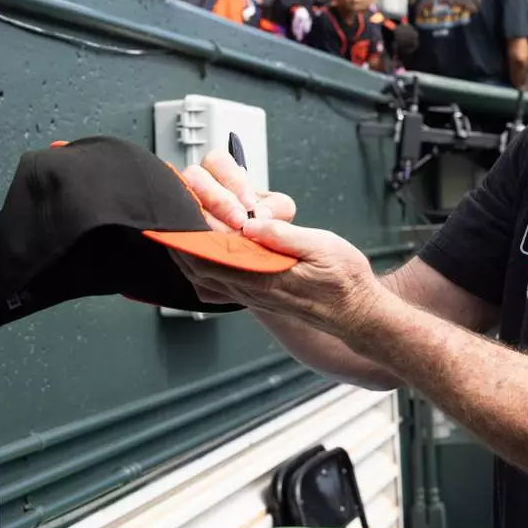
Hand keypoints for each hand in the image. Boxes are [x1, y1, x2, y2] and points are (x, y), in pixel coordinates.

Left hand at [174, 151, 385, 338]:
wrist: (358, 313)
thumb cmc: (345, 281)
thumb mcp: (323, 247)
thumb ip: (285, 236)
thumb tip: (252, 224)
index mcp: (263, 278)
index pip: (212, 257)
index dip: (189, 236)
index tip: (179, 213)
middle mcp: (251, 290)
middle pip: (198, 269)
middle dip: (179, 243)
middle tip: (169, 218)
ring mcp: (253, 296)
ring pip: (204, 279)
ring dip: (186, 256)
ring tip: (178, 232)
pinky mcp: (258, 297)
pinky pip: (218, 286)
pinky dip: (202, 270)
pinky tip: (203, 256)